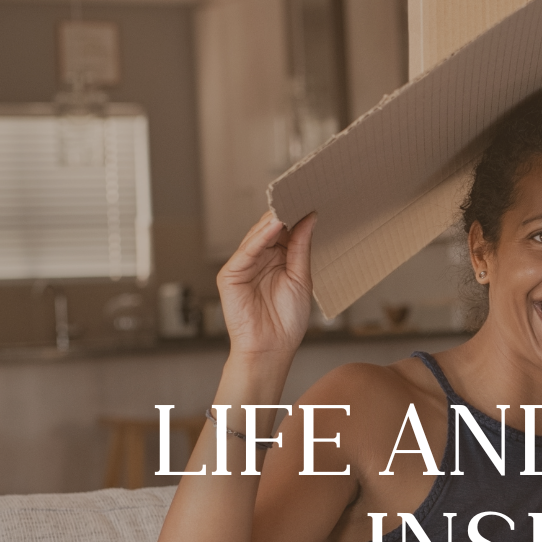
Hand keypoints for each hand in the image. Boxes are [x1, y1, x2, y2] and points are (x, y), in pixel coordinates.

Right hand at [216, 209, 316, 356]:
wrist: (271, 349)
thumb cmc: (287, 321)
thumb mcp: (301, 278)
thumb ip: (301, 247)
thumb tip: (309, 219)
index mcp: (278, 259)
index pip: (285, 230)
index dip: (296, 215)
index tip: (310, 198)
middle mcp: (260, 259)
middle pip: (270, 229)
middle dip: (284, 212)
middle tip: (301, 193)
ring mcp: (244, 265)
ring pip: (256, 235)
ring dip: (272, 220)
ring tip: (289, 203)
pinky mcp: (231, 274)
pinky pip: (246, 251)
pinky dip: (260, 237)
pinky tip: (274, 225)